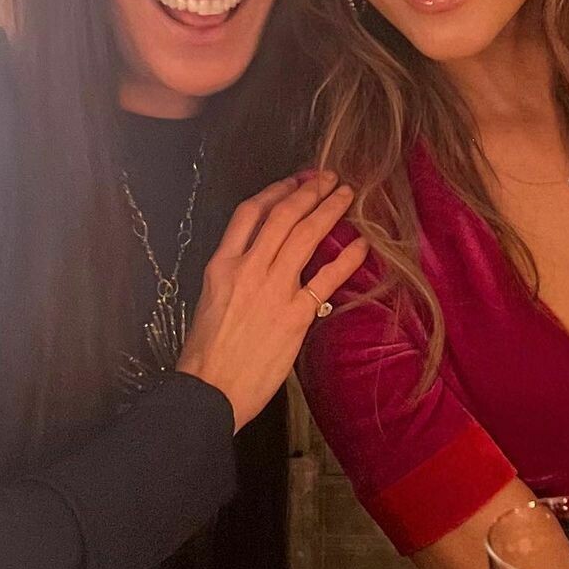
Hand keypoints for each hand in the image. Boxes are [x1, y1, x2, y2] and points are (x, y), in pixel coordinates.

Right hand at [177, 172, 367, 430]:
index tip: (296, 181)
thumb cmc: (206, 352)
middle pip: (283, 215)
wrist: (209, 391)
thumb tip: (265, 259)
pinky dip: (347, 258)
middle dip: (309, 190)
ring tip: (346, 195)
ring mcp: (273, 289)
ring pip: (305, 235)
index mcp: (222, 264)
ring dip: (329, 210)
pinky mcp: (296, 315)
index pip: (250, 212)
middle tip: (330, 178)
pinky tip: (363, 244)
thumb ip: (236, 273)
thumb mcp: (211, 299)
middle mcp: (247, 269)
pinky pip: (327, 278)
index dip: (277, 190)